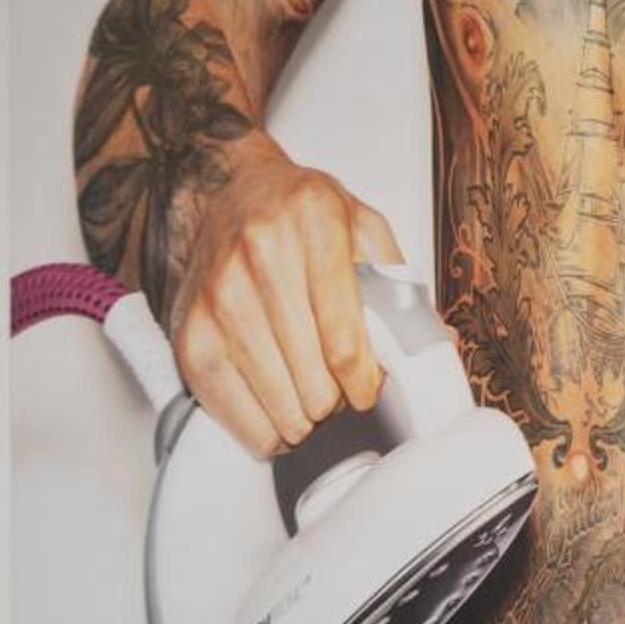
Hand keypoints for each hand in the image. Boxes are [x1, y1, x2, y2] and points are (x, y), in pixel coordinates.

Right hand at [168, 148, 401, 456]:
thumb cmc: (303, 219)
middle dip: (340, 399)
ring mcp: (218, 298)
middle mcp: (260, 256)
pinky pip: (236, 416)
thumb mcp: (364, 228)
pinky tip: (279, 404)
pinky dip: (266, 428)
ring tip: (311, 391)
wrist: (232, 195)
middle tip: (342, 387)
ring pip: (281, 406)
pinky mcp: (188, 335)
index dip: (365, 381)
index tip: (369, 387)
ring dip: (307, 415)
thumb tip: (435, 346)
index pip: (344, 340)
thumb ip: (402, 286)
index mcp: (315, 223)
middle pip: (315, 381)